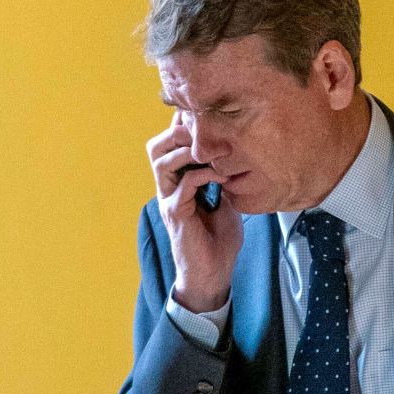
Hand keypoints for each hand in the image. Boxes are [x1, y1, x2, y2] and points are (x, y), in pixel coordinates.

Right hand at [147, 112, 243, 312]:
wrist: (214, 273)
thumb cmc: (219, 239)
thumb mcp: (226, 199)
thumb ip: (223, 176)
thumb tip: (237, 153)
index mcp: (177, 180)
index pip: (170, 143)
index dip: (183, 127)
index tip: (209, 120)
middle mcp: (167, 187)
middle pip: (156, 146)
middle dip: (179, 132)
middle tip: (207, 133)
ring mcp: (168, 199)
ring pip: (162, 161)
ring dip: (189, 151)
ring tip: (214, 153)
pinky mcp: (175, 213)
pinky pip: (184, 184)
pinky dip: (204, 174)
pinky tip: (223, 177)